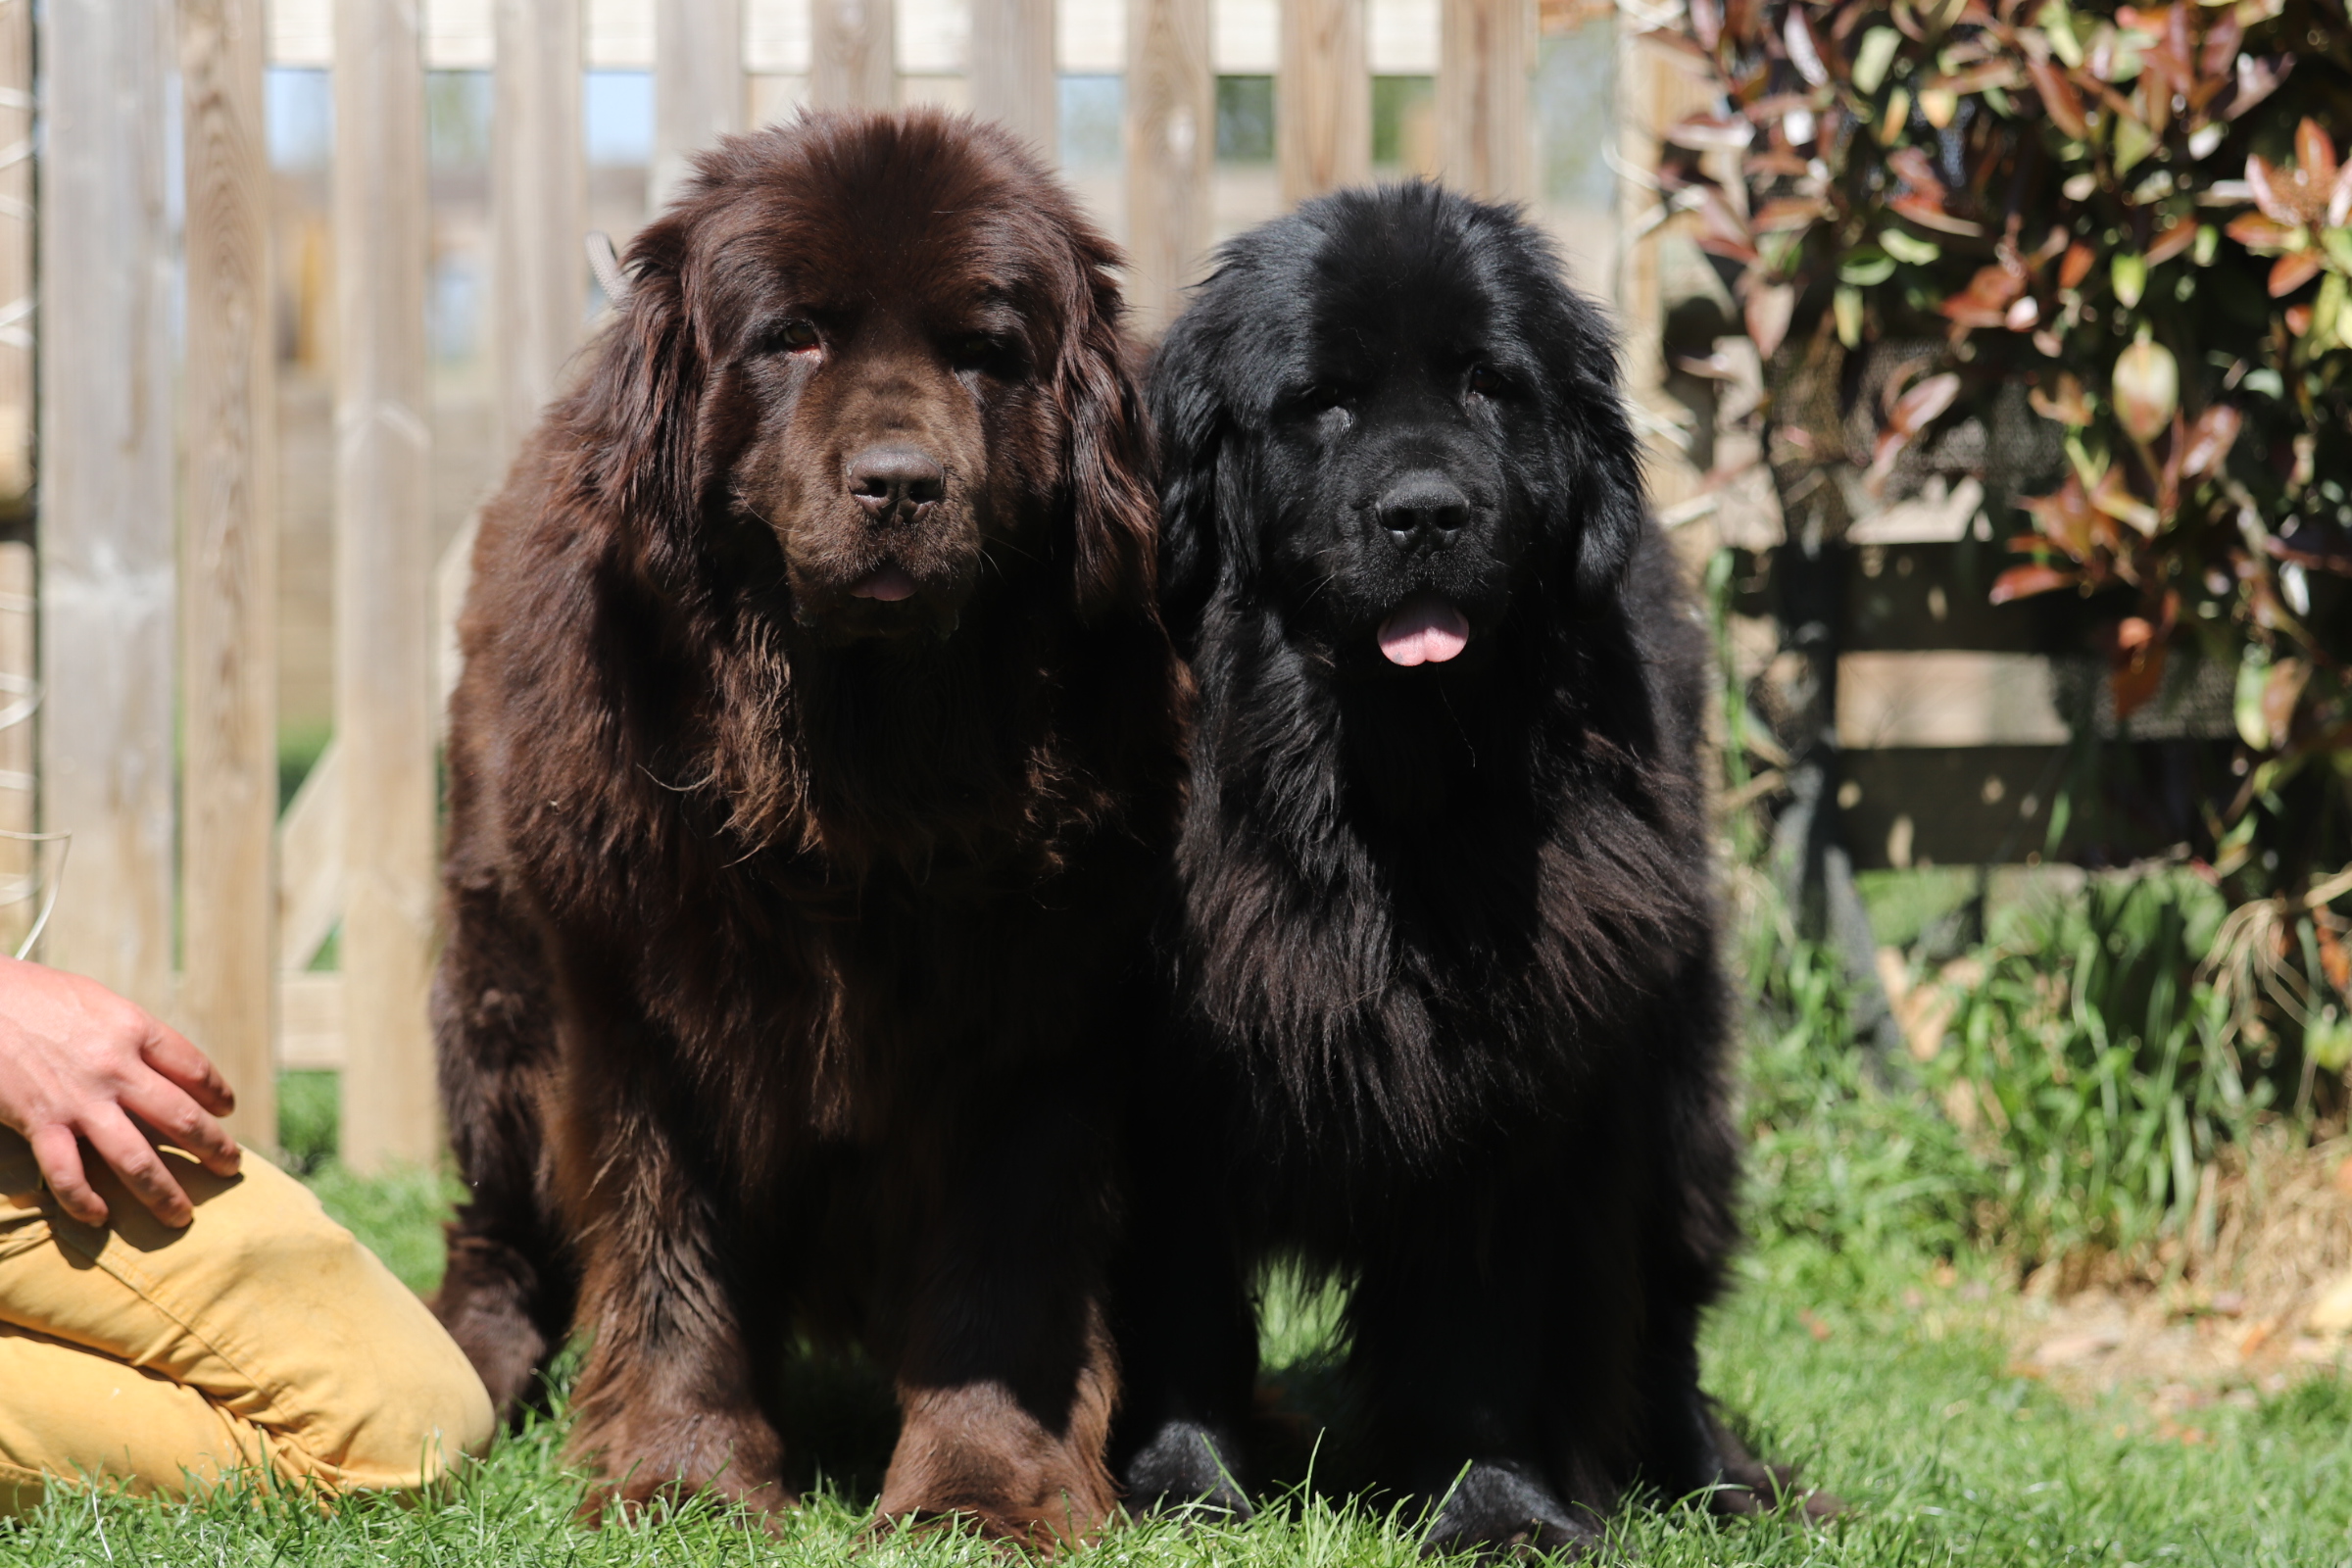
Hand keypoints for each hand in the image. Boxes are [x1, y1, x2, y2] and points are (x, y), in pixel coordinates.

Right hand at [0, 956, 239, 1226]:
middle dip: (213, 1149)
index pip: (193, 1068)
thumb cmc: (32, 993)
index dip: (216, 1093)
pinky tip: (99, 1217)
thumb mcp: (96, 1000)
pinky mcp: (39, 1122)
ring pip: (136, 1159)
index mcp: (134, 1029)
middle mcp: (116, 1068)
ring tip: (182, 1215)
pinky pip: (68, 1174)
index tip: (226, 1110)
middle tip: (231, 1168)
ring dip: (163, 1192)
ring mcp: (79, 1100)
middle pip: (182, 1118)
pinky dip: (84, 1201)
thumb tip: (158, 1062)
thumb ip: (128, 1032)